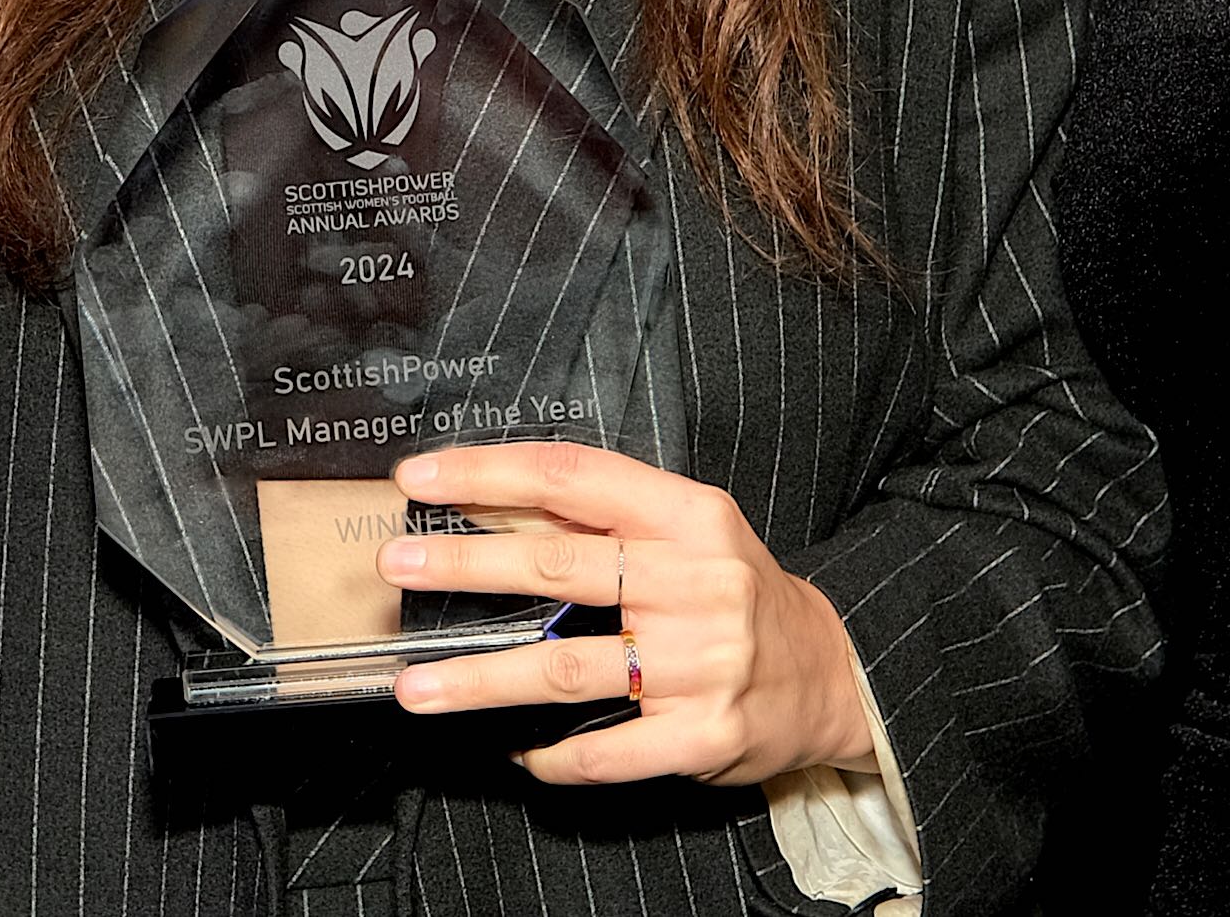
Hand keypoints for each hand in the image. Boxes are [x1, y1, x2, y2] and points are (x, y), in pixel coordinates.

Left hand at [381, 442, 873, 786]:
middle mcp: (696, 583)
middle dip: (466, 565)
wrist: (831, 673)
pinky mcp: (703, 736)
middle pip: (558, 564)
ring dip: (480, 679)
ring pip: (564, 668)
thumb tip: (490, 503)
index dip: (490, 472)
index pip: (572, 478)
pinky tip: (515, 752)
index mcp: (689, 516)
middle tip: (397, 564)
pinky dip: (551, 757)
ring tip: (417, 685)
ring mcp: (701, 664)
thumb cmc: (736, 592)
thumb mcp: (688, 531)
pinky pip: (606, 752)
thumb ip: (603, 518)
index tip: (423, 477)